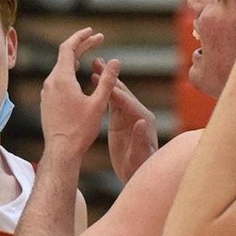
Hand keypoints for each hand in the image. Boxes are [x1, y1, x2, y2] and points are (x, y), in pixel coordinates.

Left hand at [40, 28, 119, 155]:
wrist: (61, 151)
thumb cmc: (80, 129)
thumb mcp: (98, 103)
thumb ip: (108, 80)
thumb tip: (116, 61)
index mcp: (62, 79)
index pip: (68, 48)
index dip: (81, 37)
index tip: (92, 32)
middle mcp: (51, 82)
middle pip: (65, 56)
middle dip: (82, 46)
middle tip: (98, 39)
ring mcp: (47, 92)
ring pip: (61, 68)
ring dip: (76, 59)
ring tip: (90, 55)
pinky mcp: (47, 101)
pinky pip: (58, 80)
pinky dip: (70, 72)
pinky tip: (78, 77)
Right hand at [92, 58, 156, 182]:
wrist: (137, 174)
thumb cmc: (139, 167)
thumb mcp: (139, 155)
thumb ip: (141, 139)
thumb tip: (141, 121)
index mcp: (142, 119)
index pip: (127, 101)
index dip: (114, 90)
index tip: (101, 79)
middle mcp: (138, 113)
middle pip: (122, 91)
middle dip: (109, 77)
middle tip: (97, 61)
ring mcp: (129, 114)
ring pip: (116, 93)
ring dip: (105, 79)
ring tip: (93, 64)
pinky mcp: (120, 118)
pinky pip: (111, 100)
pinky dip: (102, 89)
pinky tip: (92, 79)